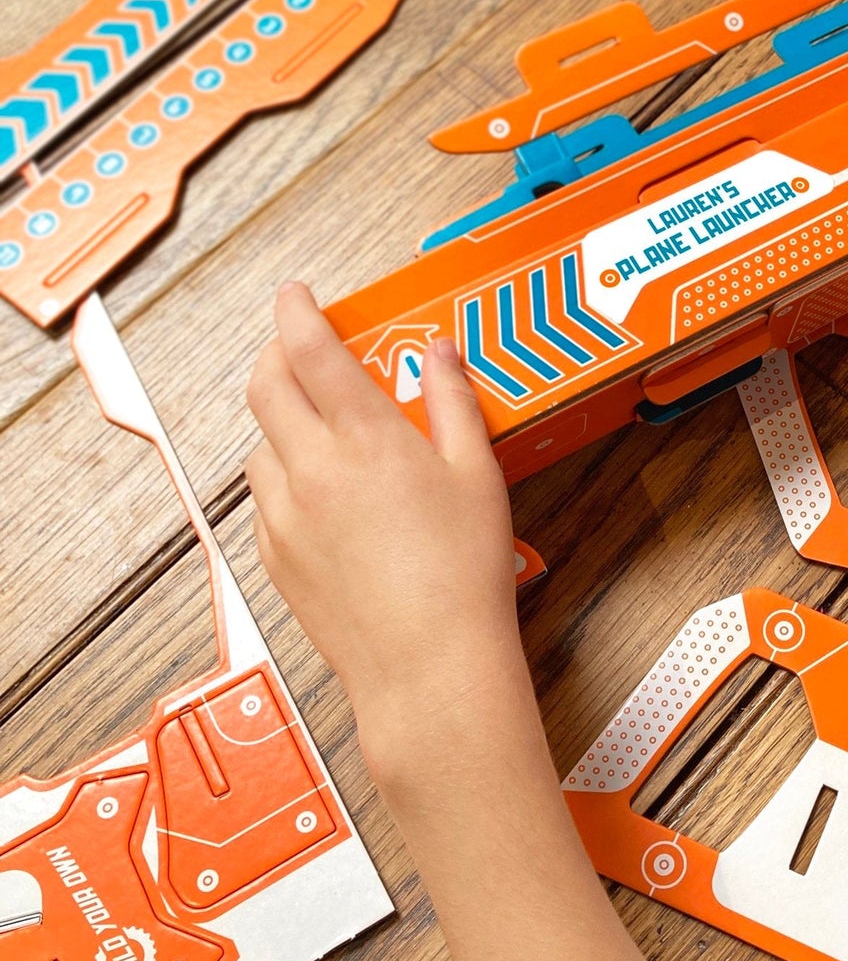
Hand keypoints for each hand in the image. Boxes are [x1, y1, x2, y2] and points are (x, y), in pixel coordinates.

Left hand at [247, 285, 675, 960]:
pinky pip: (265, 495)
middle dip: (275, 353)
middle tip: (301, 348)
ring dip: (280, 417)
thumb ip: (451, 399)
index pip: (310, 349)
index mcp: (364, 438)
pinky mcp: (275, 556)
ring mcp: (284, 515)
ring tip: (323, 427)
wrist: (427, 667)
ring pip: (260, 441)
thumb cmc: (463, 572)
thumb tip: (439, 350)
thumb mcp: (475, 472)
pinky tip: (325, 491)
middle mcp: (310, 468)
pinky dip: (283, 473)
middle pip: (264, 385)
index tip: (296, 293)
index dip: (297, 311)